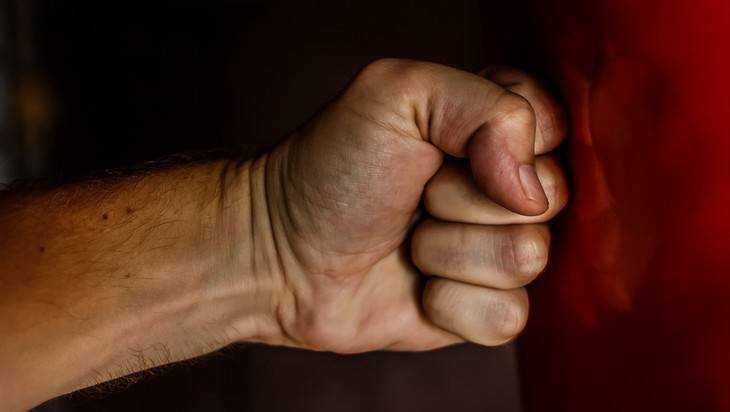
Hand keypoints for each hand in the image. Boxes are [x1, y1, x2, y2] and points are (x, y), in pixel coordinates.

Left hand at [258, 59, 567, 351]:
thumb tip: (532, 191)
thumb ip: (485, 105)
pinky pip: (508, 316)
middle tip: (414, 196)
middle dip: (464, 199)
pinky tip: (415, 286)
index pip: (553, 126)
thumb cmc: (331, 170)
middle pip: (549, 197)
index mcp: (489, 128)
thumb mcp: (396, 96)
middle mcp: (501, 188)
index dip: (506, 142)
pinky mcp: (481, 308)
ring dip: (449, 251)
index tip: (442, 146)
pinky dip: (450, 303)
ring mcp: (494, 250)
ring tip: (407, 241)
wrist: (281, 254)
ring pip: (529, 258)